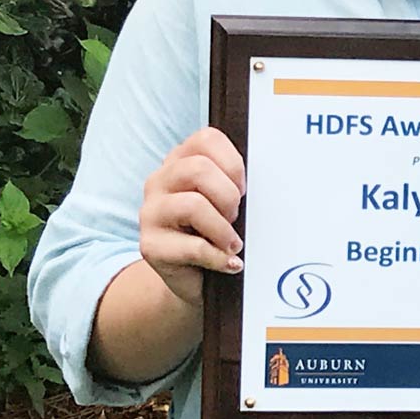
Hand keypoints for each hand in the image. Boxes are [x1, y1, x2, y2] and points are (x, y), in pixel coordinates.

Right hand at [138, 127, 246, 307]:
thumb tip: (269, 180)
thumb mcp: (226, 203)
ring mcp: (151, 213)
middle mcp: (160, 181)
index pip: (206, 139)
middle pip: (198, 169)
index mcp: (180, 161)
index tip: (243, 189)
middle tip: (235, 218)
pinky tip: (229, 263)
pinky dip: (219, 257)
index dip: (233, 163)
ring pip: (193, 205)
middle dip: (228, 196)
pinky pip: (192, 246)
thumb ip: (235, 184)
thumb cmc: (215, 234)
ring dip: (223, 228)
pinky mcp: (150, 246)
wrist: (193, 280)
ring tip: (232, 243)